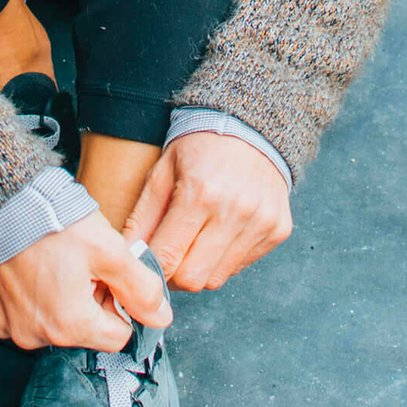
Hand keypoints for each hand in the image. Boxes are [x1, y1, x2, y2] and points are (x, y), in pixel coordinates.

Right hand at [0, 210, 172, 350]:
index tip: (105, 276)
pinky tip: (25, 266)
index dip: (117, 303)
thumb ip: (140, 288)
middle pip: (82, 330)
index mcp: (70, 326)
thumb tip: (161, 318)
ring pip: (49, 322)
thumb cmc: (50, 221)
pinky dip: (23, 294)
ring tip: (48, 260)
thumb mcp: (109, 249)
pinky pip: (16, 312)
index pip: (116, 335)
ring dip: (55, 298)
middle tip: (76, 262)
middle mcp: (35, 336)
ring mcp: (6, 325)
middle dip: (86, 301)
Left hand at [124, 131, 291, 291]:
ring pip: (217, 279)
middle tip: (171, 255)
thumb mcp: (161, 172)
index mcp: (200, 194)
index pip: (167, 259)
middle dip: (175, 274)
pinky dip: (225, 259)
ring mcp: (261, 222)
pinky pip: (241, 266)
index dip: (151, 269)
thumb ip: (142, 219)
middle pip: (193, 279)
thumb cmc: (199, 149)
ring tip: (196, 239)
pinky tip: (221, 233)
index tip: (147, 264)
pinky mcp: (278, 230)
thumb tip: (128, 259)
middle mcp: (235, 211)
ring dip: (201, 268)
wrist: (250, 127)